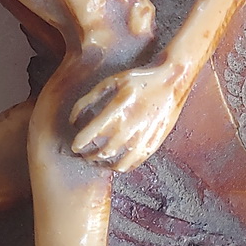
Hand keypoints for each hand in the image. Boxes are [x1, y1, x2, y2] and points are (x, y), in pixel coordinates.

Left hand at [69, 62, 190, 172]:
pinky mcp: (153, 144)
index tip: (75, 145)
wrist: (171, 81)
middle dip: (88, 155)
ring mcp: (143, 138)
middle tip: (84, 153)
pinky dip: (120, 166)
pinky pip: (133, 164)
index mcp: (117, 110)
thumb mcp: (112, 81)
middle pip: (101, 153)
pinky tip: (116, 160)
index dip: (78, 143)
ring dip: (103, 164)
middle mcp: (130, 127)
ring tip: (98, 159)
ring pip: (117, 164)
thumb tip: (73, 120)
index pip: (90, 135)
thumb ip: (89, 99)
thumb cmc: (139, 79)